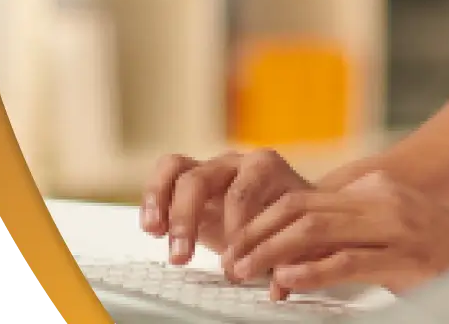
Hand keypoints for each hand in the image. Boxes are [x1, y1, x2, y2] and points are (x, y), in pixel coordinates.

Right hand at [139, 149, 313, 266]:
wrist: (290, 205)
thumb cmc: (292, 220)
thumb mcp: (296, 235)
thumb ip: (289, 258)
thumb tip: (279, 287)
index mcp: (264, 167)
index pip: (241, 193)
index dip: (232, 228)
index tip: (232, 262)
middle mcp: (233, 162)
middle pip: (200, 178)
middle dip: (187, 218)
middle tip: (182, 256)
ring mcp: (209, 168)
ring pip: (175, 169)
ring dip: (160, 201)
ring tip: (155, 232)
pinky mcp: (189, 180)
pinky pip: (165, 177)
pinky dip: (153, 199)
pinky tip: (152, 227)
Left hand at [225, 170, 448, 298]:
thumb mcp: (397, 235)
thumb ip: (354, 237)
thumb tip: (297, 260)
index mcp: (377, 191)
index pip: (304, 198)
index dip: (262, 221)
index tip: (237, 245)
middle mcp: (382, 201)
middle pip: (300, 209)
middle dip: (256, 235)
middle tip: (230, 263)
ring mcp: (395, 228)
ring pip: (315, 230)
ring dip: (271, 253)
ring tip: (246, 274)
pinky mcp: (406, 259)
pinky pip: (347, 262)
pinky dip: (311, 272)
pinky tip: (287, 283)